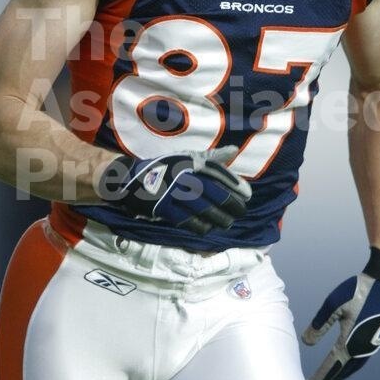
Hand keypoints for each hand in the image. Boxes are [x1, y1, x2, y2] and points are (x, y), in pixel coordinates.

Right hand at [97, 146, 250, 235]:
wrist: (131, 177)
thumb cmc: (165, 167)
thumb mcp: (188, 157)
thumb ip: (212, 157)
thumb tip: (234, 151)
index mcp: (191, 162)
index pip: (218, 172)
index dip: (234, 184)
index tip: (247, 195)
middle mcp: (183, 175)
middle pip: (213, 191)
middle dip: (230, 204)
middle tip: (240, 212)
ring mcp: (172, 191)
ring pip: (201, 207)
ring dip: (217, 217)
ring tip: (227, 224)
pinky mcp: (162, 206)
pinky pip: (185, 219)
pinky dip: (198, 225)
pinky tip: (206, 229)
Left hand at [301, 247, 379, 379]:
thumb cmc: (358, 291)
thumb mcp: (333, 305)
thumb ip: (320, 325)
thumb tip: (306, 343)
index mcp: (350, 342)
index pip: (331, 367)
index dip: (319, 379)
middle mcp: (362, 349)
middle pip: (342, 372)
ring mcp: (371, 345)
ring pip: (352, 368)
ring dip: (339, 375)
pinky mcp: (376, 339)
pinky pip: (360, 360)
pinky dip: (349, 367)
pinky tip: (345, 363)